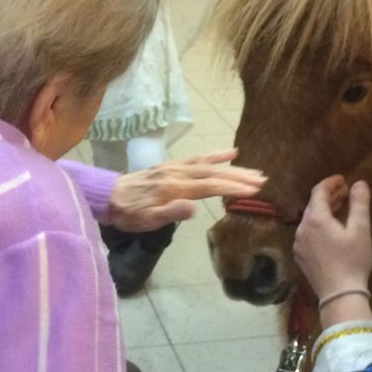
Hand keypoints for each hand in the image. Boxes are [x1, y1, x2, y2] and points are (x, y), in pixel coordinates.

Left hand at [107, 150, 266, 231]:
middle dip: (239, 177)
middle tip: (262, 180)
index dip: (232, 188)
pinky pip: (198, 158)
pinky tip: (230, 152)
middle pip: (214, 173)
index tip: (253, 190)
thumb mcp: (146, 219)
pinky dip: (215, 155)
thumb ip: (170, 213)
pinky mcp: (172, 165)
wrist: (108, 195)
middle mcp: (177, 173)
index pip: (209, 186)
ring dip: (233, 167)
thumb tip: (193, 209)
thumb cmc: (129, 213)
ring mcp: (175, 167)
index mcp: (174, 187)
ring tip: (254, 171)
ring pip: (209, 165)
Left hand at [292, 177, 371, 299]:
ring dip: (324, 211)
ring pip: (309, 220)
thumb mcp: (360, 230)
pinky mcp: (300, 256)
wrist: (339, 294)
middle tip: (345, 193)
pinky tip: (331, 231)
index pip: (319, 191)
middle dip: (329, 196)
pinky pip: (307, 233)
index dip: (331, 183)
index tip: (343, 180)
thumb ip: (359, 203)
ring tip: (340, 209)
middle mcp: (302, 228)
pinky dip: (318, 226)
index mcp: (315, 219)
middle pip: (313, 205)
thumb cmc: (353, 260)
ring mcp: (298, 244)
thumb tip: (359, 183)